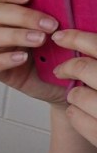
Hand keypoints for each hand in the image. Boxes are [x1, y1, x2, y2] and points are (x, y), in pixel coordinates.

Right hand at [0, 0, 65, 103]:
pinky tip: (22, 58)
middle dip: (23, 16)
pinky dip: (4, 59)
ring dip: (17, 35)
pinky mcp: (1, 70)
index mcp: (19, 12)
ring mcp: (2, 49)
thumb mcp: (66, 27)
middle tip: (49, 24)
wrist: (68, 82)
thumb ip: (60, 11)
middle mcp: (7, 28)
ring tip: (40, 41)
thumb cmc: (66, 53)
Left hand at [53, 30, 96, 146]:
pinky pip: (74, 116)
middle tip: (60, 69)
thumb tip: (77, 39)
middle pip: (84, 67)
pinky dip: (74, 114)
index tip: (59, 36)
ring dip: (74, 94)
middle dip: (69, 67)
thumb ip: (94, 56)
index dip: (77, 38)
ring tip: (80, 95)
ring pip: (76, 95)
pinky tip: (82, 112)